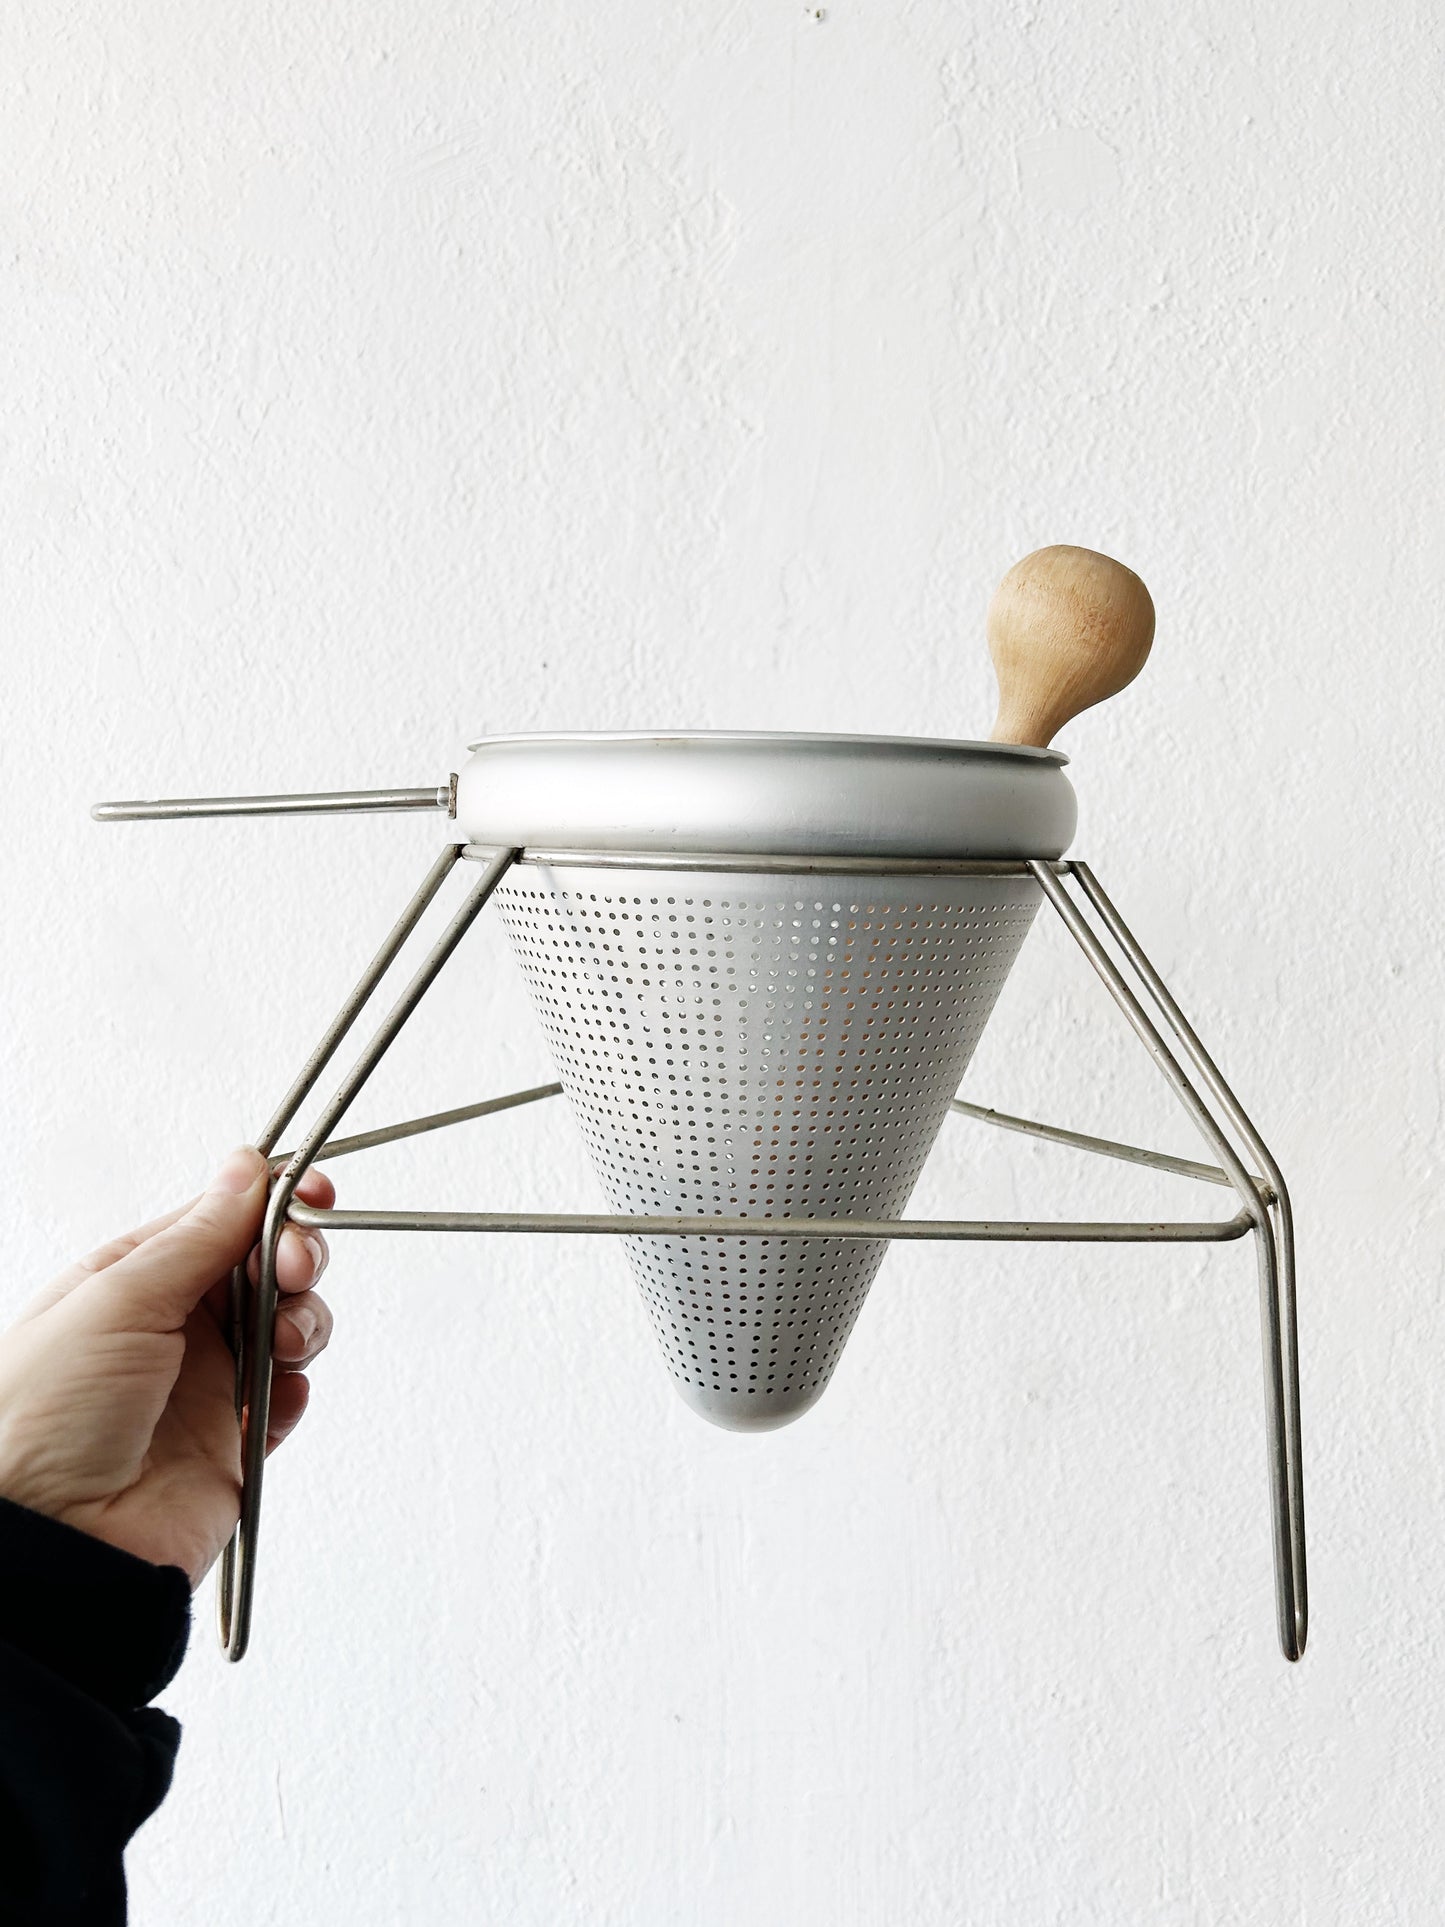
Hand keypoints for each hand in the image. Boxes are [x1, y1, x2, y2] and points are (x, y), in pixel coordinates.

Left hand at [0, 1147, 334, 1585]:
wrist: (55, 1546)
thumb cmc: (43, 1423)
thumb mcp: (116, 1299)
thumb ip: (196, 1236)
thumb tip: (244, 1169)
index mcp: (128, 1280)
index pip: (217, 1219)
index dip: (271, 1201)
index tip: (314, 1193)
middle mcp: (168, 1328)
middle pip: (261, 1267)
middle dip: (293, 1258)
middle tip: (295, 1269)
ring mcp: (201, 1385)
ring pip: (286, 1326)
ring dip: (304, 1321)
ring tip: (288, 1343)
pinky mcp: (230, 1442)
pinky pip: (285, 1398)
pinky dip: (295, 1388)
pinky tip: (278, 1392)